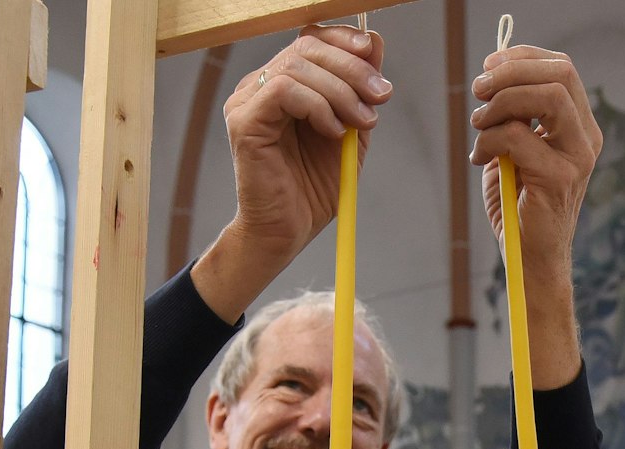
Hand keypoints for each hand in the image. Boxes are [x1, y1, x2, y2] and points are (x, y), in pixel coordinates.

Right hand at [193, 24, 393, 320]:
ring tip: (363, 122)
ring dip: (341, 90)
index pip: (310, 39)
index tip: (374, 57)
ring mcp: (247, 101)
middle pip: (306, 47)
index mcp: (284, 84)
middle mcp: (260, 86)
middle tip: (381, 95)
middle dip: (352, 67)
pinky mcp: (243, 122)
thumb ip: (360, 90)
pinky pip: (283, 91)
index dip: (344, 39)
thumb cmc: (313, 188)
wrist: (287, 233)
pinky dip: (317, 106)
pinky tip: (333, 131)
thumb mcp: (350, 131)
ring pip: (297, 66)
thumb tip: (374, 41)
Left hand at [469, 44, 601, 390]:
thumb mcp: (514, 148)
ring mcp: (578, 158)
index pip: (562, 68)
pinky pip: (518, 136)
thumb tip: (492, 76)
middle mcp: (586, 138)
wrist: (529, 260)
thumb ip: (512, 114)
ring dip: (501, 101)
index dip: (522, 57)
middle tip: (478, 90)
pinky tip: (480, 158)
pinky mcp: (559, 179)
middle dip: (509, 72)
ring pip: (548, 96)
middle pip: (559, 73)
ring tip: (478, 123)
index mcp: (579, 126)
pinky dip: (489, 140)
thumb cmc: (518, 204)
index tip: (488, 67)